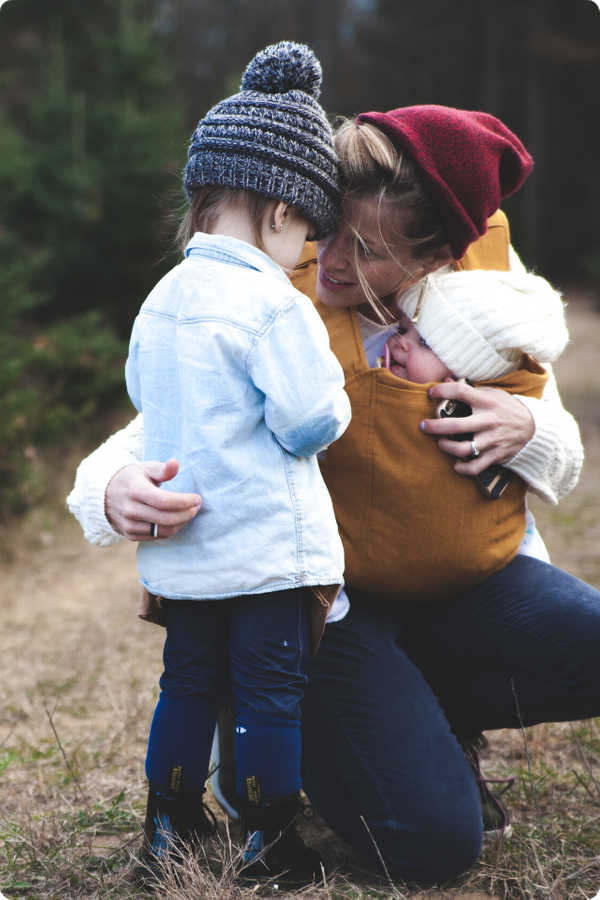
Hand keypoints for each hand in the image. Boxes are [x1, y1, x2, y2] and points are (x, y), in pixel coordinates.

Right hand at [105, 459, 200, 540]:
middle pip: (166, 518)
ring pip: (164, 530)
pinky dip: (171, 529)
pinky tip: (178, 520)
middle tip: (197, 506)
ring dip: (182, 523)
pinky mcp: (130, 535)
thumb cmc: (131, 479)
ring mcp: (129, 524)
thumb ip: (162, 469)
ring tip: (190, 513)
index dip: (184, 502)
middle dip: (187, 513)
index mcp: (135, 490)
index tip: (197, 498)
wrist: (105, 495)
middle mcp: (131, 509)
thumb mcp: (145, 468)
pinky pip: (157, 536)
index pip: (164, 501)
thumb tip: (175, 463)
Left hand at [420, 380, 534, 475]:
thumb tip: (446, 379)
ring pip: (463, 449)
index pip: (461, 392)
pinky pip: (475, 467)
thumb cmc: (508, 409)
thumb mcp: (493, 394)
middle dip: (435, 426)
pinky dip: (462, 468)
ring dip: (446, 447)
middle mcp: (489, 421)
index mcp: (487, 402)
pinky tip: (456, 464)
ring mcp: (492, 440)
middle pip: (456, 425)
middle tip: (424, 426)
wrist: (534, 428)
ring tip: (441, 443)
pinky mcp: (496, 455)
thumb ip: (470, 389)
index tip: (430, 393)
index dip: (442, 391)